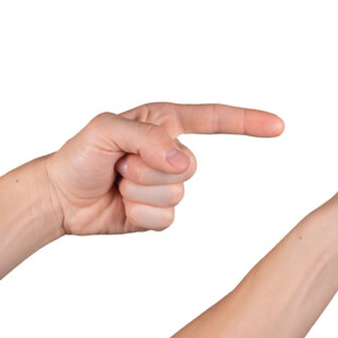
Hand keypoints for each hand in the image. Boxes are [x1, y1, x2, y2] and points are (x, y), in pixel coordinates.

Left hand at [45, 103, 283, 234]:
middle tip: (121, 166)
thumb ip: (148, 138)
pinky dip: (140, 214)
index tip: (278, 126)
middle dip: (150, 169)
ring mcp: (167, 184)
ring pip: (177, 194)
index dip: (248, 122)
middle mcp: (171, 151)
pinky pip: (166, 218)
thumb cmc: (79, 156)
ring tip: (118, 184)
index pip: (215, 119)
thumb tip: (183, 161)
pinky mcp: (160, 212)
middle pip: (191, 166)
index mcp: (165, 122)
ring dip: (141, 192)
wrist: (60, 198)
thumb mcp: (105, 130)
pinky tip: (122, 206)